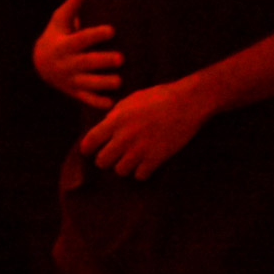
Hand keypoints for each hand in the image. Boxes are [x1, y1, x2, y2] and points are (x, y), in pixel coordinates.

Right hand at [34, 0, 122, 109]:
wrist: (40, 63)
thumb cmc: (56, 35)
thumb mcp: (59, 20)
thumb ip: (72, 5)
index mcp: (64, 44)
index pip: (81, 39)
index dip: (96, 35)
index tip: (112, 30)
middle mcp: (67, 63)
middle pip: (86, 63)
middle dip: (103, 61)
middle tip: (121, 58)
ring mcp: (71, 79)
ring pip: (88, 83)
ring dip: (103, 83)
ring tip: (119, 81)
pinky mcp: (74, 92)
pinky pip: (86, 99)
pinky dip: (97, 102)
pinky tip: (111, 103)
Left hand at [80, 79, 211, 180]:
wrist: (187, 103)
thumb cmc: (159, 97)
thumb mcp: (132, 100)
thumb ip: (116, 115)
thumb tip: (105, 125)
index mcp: (116, 120)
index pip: (90, 141)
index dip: (87, 148)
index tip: (89, 151)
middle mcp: (125, 137)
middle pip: (102, 161)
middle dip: (106, 159)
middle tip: (113, 155)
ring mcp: (140, 150)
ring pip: (120, 171)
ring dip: (124, 166)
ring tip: (131, 158)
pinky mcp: (155, 159)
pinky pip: (139, 176)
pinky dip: (141, 171)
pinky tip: (146, 162)